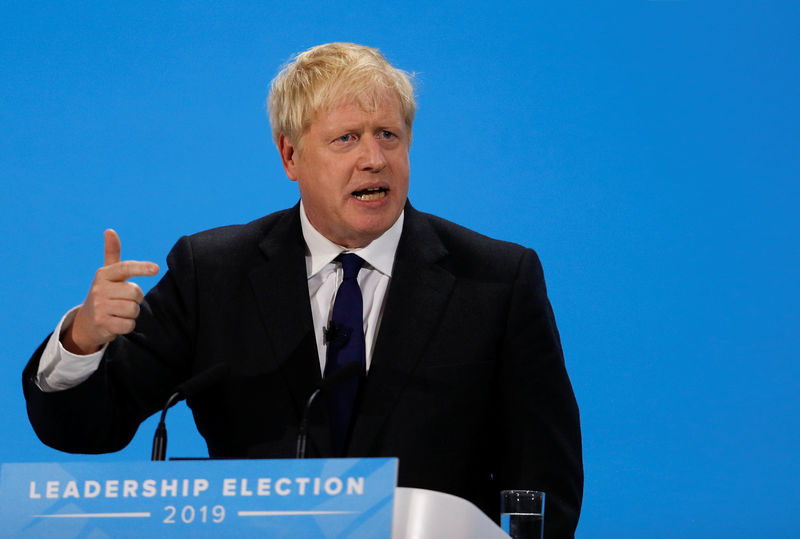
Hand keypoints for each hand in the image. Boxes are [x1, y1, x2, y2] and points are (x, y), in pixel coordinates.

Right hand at [62, 229, 158, 354]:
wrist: (86, 322)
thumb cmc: (104, 294)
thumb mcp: (107, 274)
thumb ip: (111, 254)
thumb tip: (110, 230)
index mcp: (103, 274)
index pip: (125, 268)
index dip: (141, 267)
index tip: (156, 268)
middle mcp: (99, 289)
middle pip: (135, 292)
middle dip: (136, 299)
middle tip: (124, 300)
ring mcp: (99, 307)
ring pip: (133, 309)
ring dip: (132, 313)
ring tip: (120, 312)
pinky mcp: (102, 324)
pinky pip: (129, 324)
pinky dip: (128, 325)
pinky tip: (117, 322)